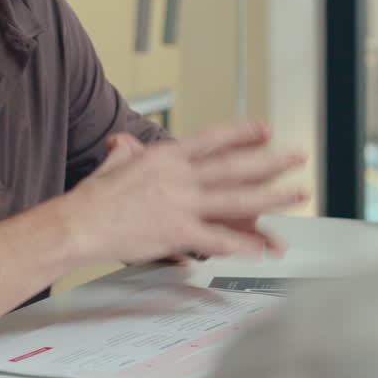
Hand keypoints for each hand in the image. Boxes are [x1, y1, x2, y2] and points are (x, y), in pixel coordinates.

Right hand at [61, 120, 307, 264]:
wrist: (79, 224)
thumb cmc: (94, 198)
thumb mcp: (114, 163)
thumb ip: (126, 151)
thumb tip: (123, 141)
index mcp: (168, 157)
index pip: (213, 139)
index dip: (242, 132)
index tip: (264, 129)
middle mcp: (181, 176)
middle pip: (236, 166)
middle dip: (272, 162)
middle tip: (297, 158)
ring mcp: (182, 203)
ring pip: (237, 199)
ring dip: (272, 198)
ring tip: (297, 195)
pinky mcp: (178, 231)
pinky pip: (218, 238)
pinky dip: (243, 244)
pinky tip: (262, 247)